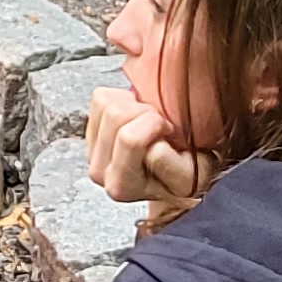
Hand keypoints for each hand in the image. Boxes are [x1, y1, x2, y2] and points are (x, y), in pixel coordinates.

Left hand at [95, 99, 207, 226]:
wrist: (176, 174)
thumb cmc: (184, 175)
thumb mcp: (190, 176)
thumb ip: (171, 165)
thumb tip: (153, 145)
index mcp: (121, 185)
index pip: (130, 139)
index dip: (158, 126)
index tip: (170, 135)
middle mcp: (100, 170)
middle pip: (115, 115)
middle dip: (146, 112)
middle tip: (161, 126)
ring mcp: (92, 148)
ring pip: (105, 103)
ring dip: (136, 105)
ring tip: (150, 122)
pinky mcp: (90, 128)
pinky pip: (101, 96)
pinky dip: (124, 98)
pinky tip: (138, 116)